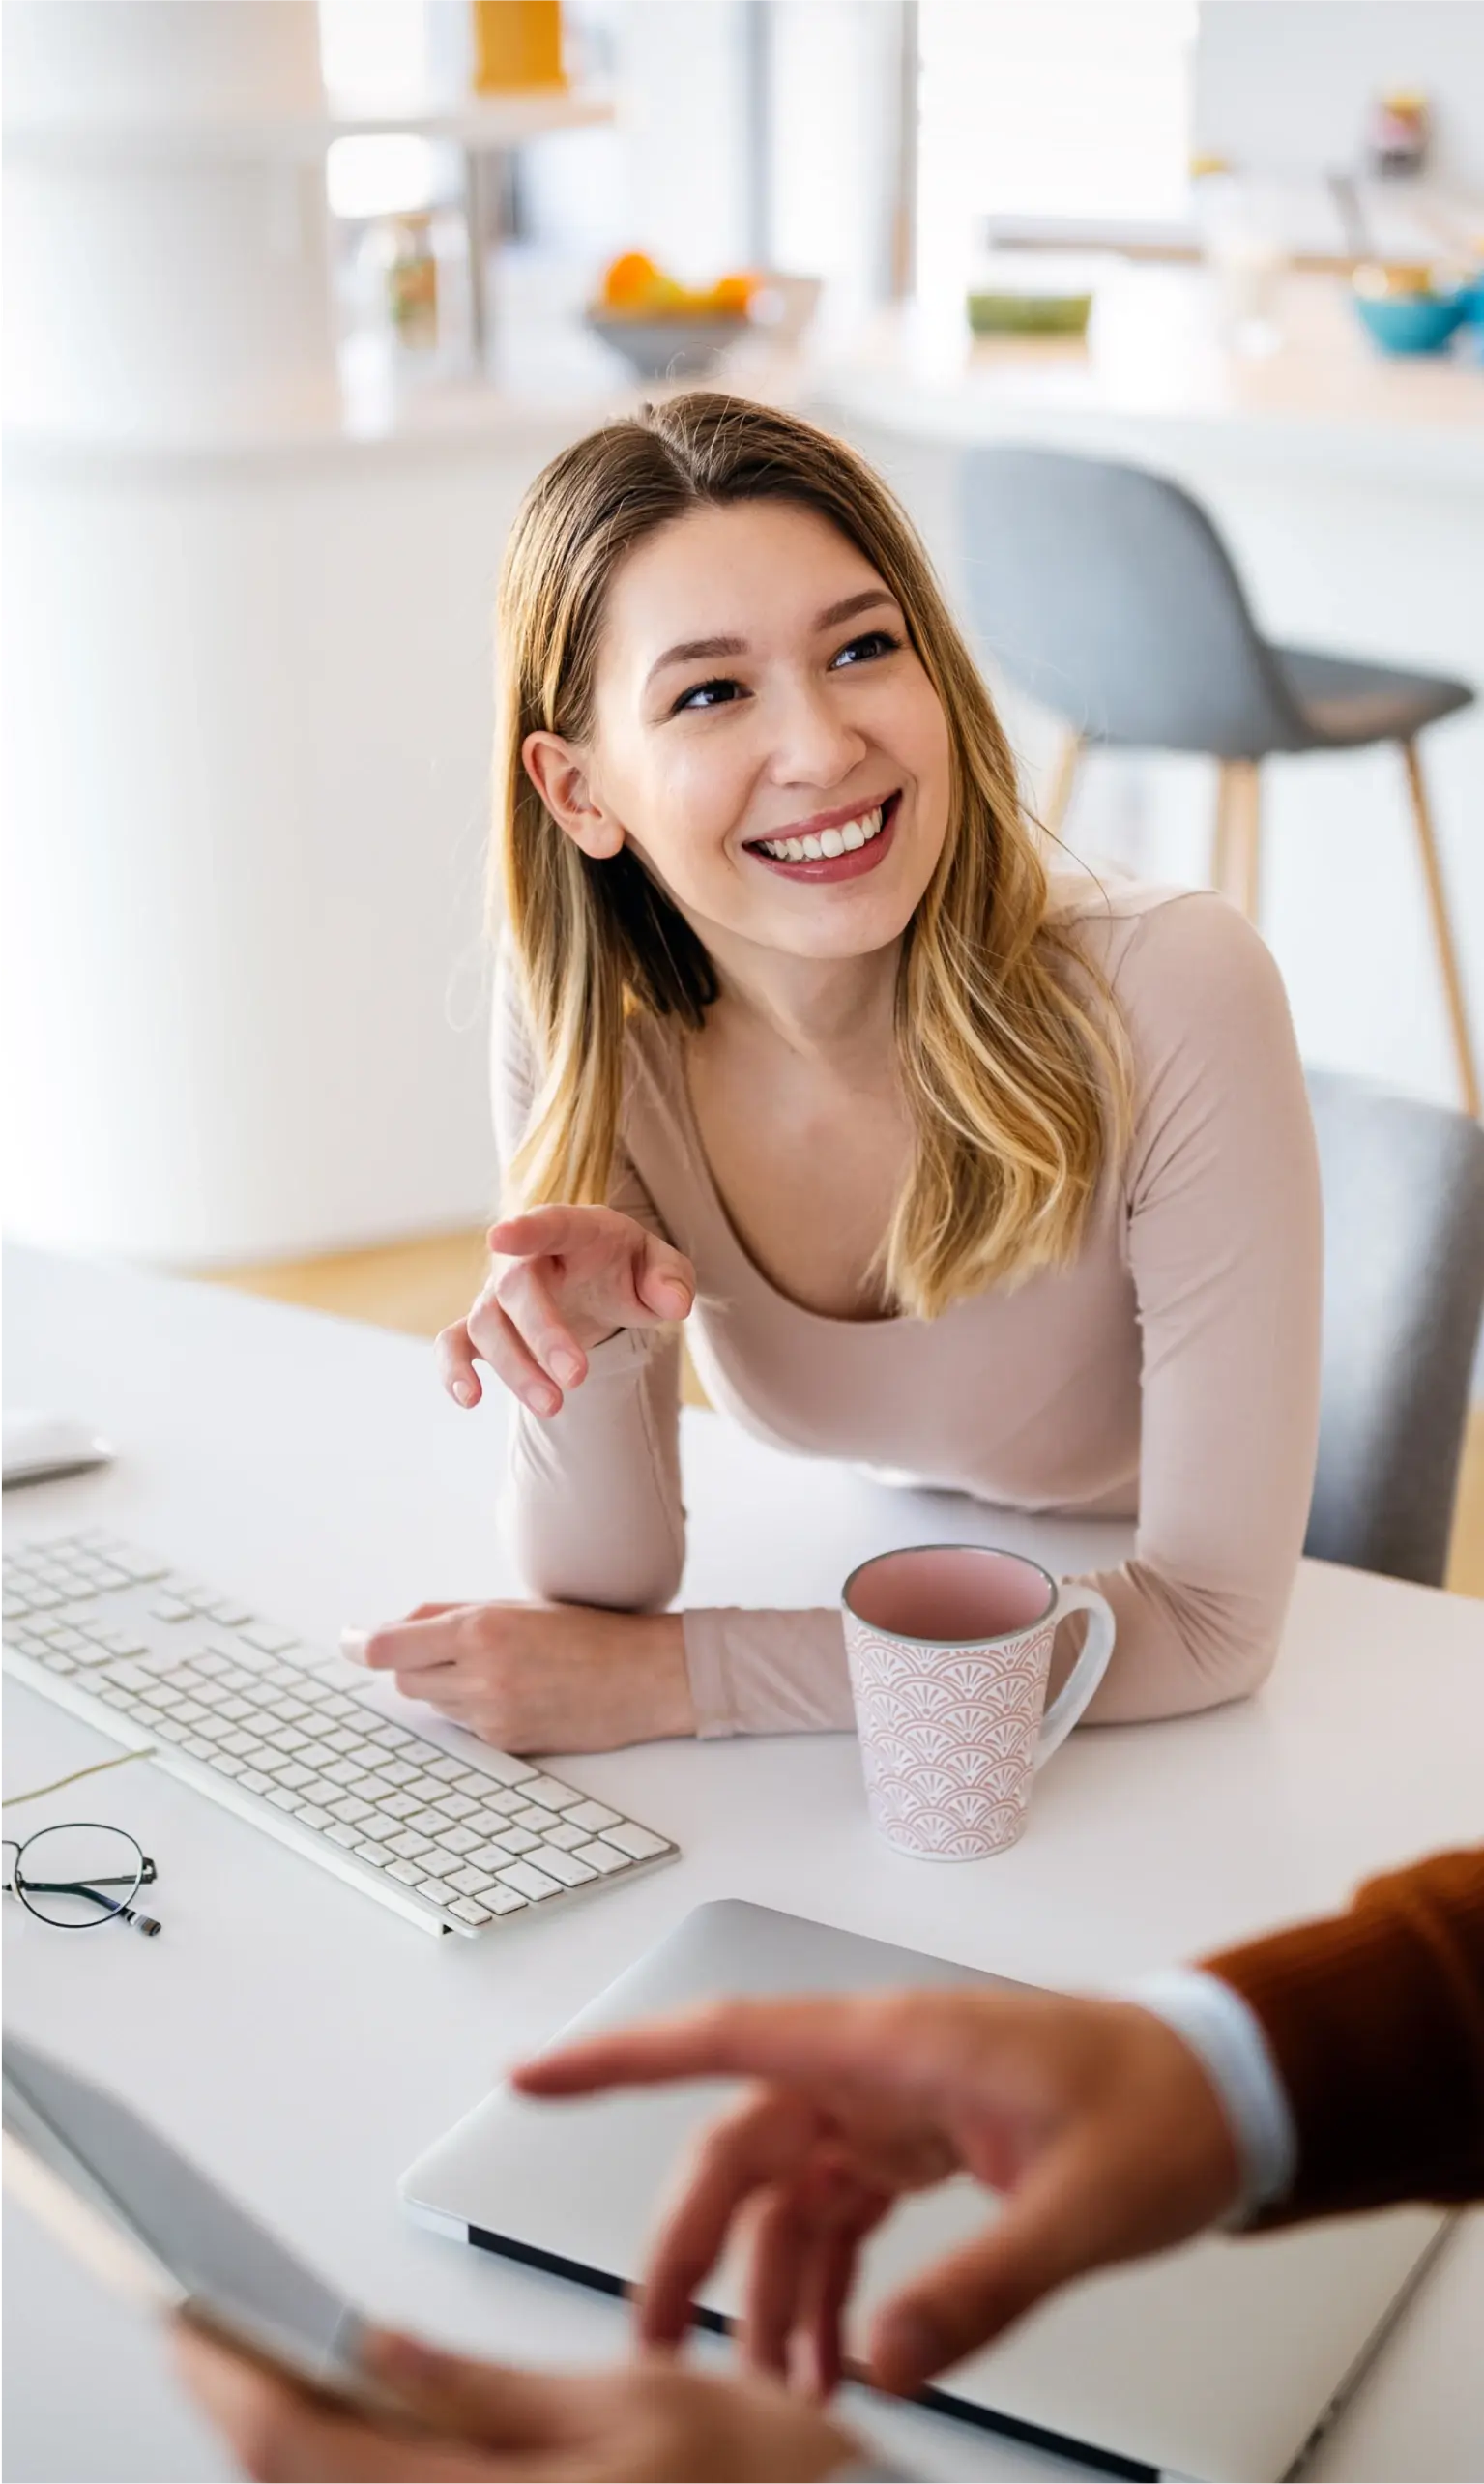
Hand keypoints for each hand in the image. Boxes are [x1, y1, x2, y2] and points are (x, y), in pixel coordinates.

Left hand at [174, 2322, 858, 2483]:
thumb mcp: (641, 2398)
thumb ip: (488, 2389)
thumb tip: (371, 2353)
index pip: (306, 2454)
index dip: (230, 2383)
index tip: (187, 2323)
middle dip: (247, 2415)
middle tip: (208, 2341)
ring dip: (295, 2452)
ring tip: (265, 2377)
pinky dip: (352, 2481)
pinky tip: (350, 2440)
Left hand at [343, 1600, 692, 1752]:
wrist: (642, 1677)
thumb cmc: (585, 1633)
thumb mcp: (515, 1608)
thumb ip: (450, 1616)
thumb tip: (394, 1627)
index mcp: (479, 1629)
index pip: (388, 1646)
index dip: (359, 1645)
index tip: (348, 1643)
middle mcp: (480, 1674)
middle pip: (404, 1678)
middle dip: (414, 1664)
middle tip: (448, 1650)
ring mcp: (491, 1714)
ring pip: (432, 1704)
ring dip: (444, 1687)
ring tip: (497, 1669)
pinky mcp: (505, 1743)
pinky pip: (464, 1727)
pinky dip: (473, 1710)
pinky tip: (515, 1693)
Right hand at [438, 1207, 694, 1420]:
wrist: (600, 1282)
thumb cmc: (629, 1268)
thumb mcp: (661, 1268)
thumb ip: (672, 1280)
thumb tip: (674, 1304)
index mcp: (575, 1232)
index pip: (550, 1224)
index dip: (527, 1230)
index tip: (501, 1236)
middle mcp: (528, 1259)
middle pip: (517, 1288)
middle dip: (542, 1334)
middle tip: (576, 1378)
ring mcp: (500, 1294)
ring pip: (487, 1324)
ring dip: (515, 1368)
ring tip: (553, 1407)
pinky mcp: (487, 1328)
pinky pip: (453, 1344)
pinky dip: (452, 1369)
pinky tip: (469, 1398)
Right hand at [515, 1986, 1241, 2397]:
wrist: (1228, 2092)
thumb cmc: (1164, 2107)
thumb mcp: (1082, 2206)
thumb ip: (981, 2287)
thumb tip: (883, 2361)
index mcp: (895, 2045)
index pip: (727, 2039)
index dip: (620, 2058)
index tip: (534, 2075)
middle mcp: (876, 2066)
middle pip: (739, 2146)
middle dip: (688, 2245)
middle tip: (654, 2343)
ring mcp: (894, 2106)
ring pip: (783, 2193)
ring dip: (761, 2289)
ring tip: (760, 2393)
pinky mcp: (919, 2147)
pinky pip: (836, 2217)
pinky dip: (821, 2290)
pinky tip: (827, 2361)